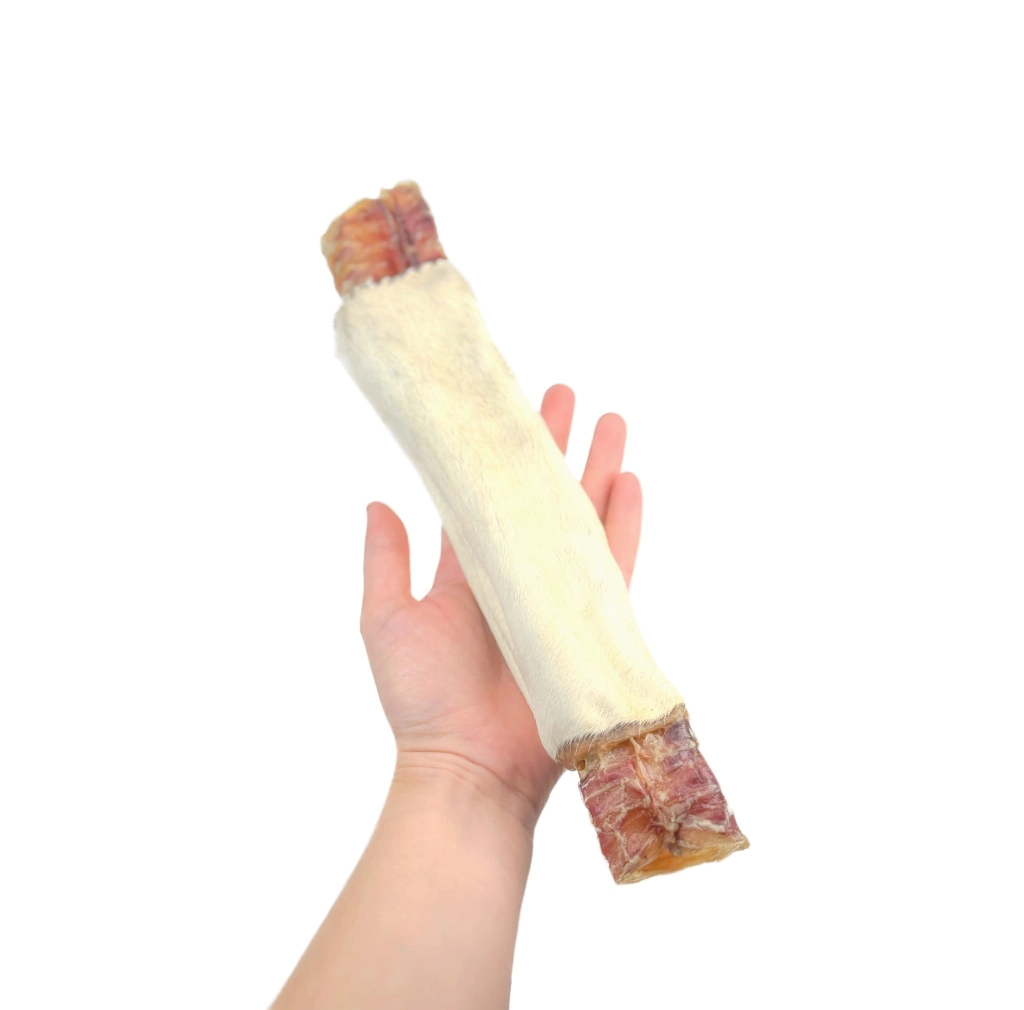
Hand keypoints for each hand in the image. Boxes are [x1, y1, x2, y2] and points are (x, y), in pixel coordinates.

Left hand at [358, 384, 643, 826]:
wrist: (469, 770)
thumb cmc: (421, 702)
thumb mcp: (386, 621)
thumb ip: (384, 562)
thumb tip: (376, 501)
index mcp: (465, 569)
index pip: (481, 495)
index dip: (493, 451)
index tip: (504, 403)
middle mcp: (512, 575)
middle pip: (537, 496)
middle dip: (553, 444)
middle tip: (566, 392)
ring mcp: (554, 596)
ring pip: (581, 519)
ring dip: (597, 470)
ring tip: (611, 421)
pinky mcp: (587, 623)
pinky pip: (613, 566)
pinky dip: (623, 525)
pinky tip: (631, 483)